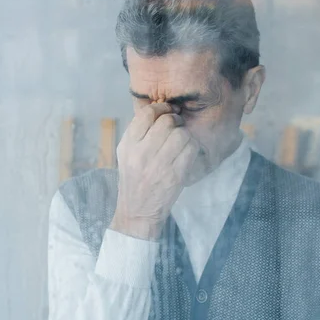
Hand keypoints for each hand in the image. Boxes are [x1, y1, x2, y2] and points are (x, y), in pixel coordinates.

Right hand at [111, 102, 199, 239]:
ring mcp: (159, 165)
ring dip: (185, 135)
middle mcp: (142, 153)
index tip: (168, 110)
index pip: (147, 114)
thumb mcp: (126, 154)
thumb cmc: (134, 180)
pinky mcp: (175, 176)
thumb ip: (138, 133)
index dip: (161, 107)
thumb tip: (159, 110)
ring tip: (182, 141)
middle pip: (167, 122)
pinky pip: (191, 150)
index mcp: (128, 145)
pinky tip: (187, 152)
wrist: (137, 211)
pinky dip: (192, 148)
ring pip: (181, 134)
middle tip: (178, 125)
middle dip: (176, 120)